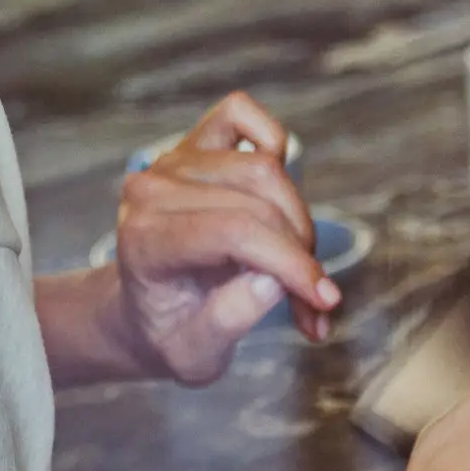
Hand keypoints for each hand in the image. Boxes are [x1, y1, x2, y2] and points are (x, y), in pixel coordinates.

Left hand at [113, 91, 340, 385]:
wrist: (143, 310)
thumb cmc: (171, 332)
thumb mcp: (195, 355)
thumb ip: (231, 318)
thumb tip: (274, 277)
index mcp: (145, 240)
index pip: (233, 232)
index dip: (290, 263)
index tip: (326, 301)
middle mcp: (153, 188)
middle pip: (258, 202)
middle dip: (301, 254)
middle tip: (313, 301)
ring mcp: (173, 159)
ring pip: (265, 168)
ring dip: (299, 220)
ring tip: (301, 270)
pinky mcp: (193, 142)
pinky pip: (242, 115)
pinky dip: (273, 144)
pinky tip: (277, 197)